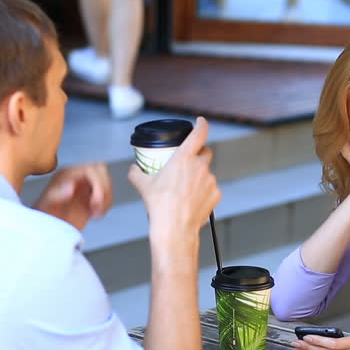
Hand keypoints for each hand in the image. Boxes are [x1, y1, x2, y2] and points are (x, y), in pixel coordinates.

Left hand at [32, 162, 111, 229]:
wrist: (44, 231)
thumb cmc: (42, 218)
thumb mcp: (47, 205)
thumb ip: (57, 194)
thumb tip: (70, 188)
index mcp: (66, 175)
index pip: (91, 169)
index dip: (98, 183)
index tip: (95, 201)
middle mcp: (76, 178)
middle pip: (101, 171)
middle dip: (104, 189)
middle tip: (97, 206)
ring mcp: (83, 187)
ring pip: (105, 181)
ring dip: (106, 198)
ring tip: (96, 212)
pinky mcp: (88, 198)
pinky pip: (105, 194)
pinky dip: (105, 205)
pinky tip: (95, 214)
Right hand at [128, 117, 220, 243]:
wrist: (174, 228)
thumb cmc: (160, 206)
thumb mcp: (143, 186)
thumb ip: (136, 173)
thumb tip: (133, 169)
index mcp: (184, 158)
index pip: (199, 133)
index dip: (201, 124)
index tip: (200, 121)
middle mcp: (200, 167)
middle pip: (205, 152)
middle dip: (199, 154)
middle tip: (189, 163)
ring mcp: (210, 181)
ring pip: (207, 173)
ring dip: (199, 176)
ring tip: (185, 190)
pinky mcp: (216, 195)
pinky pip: (211, 189)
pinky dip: (204, 192)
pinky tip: (193, 200)